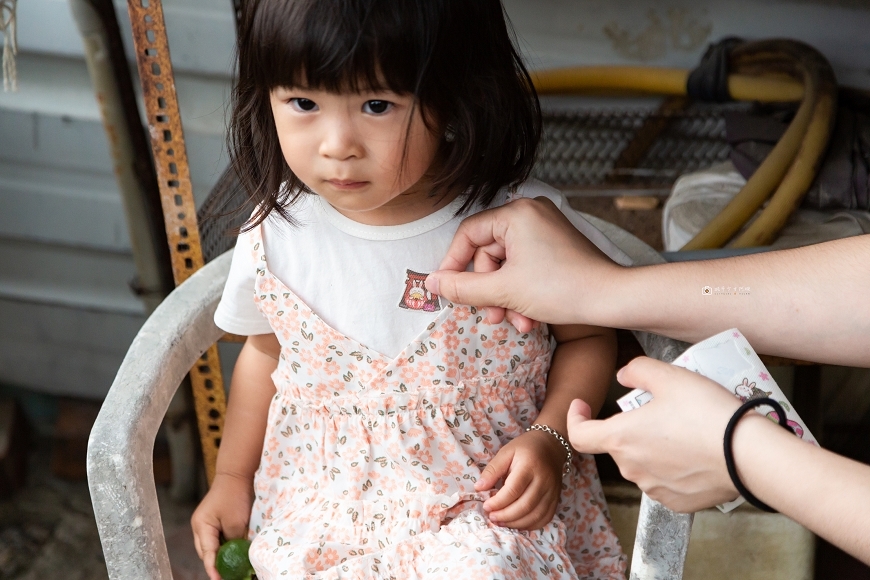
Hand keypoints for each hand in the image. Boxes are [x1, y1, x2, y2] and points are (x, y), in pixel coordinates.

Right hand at [191, 472, 254, 579]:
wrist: (236, 474)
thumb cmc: (235, 495)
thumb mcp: (236, 522)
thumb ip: (233, 541)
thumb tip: (235, 555)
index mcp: (201, 526)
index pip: (207, 553)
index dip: (213, 569)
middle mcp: (199, 527)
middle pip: (206, 552)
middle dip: (215, 565)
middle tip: (227, 576)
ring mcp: (205, 524)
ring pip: (211, 547)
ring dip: (220, 556)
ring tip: (231, 568)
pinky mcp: (214, 521)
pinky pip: (217, 539)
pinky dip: (224, 547)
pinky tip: (233, 553)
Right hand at [426, 197, 621, 330]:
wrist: (613, 300)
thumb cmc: (563, 288)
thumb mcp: (504, 291)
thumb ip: (463, 287)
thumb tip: (432, 283)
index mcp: (516, 213)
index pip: (469, 234)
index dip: (454, 263)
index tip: (447, 289)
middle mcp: (530, 213)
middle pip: (488, 252)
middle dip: (488, 290)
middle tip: (491, 316)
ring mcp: (545, 229)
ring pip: (506, 265)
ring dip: (505, 297)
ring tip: (514, 323)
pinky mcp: (555, 246)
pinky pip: (525, 266)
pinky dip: (521, 292)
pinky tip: (528, 318)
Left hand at [474, 429, 564, 529]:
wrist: (551, 446)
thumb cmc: (525, 448)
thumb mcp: (506, 452)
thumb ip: (492, 470)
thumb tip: (479, 488)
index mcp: (530, 465)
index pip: (514, 490)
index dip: (498, 502)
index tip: (486, 506)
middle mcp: (544, 480)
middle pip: (525, 505)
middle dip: (506, 516)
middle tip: (492, 517)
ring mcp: (553, 491)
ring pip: (536, 515)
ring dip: (516, 523)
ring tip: (501, 522)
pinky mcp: (556, 499)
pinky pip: (545, 518)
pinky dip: (531, 525)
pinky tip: (517, 523)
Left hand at [567, 357, 745, 511]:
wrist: (748, 455)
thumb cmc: (707, 413)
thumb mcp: (670, 376)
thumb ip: (638, 370)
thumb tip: (623, 375)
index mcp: (621, 439)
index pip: (579, 435)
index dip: (576, 419)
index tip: (582, 407)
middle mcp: (632, 469)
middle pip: (619, 445)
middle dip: (631, 428)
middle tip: (661, 411)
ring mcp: (654, 489)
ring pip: (643, 464)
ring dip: (652, 448)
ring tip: (683, 431)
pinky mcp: (678, 502)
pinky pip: (666, 481)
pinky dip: (673, 468)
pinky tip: (695, 454)